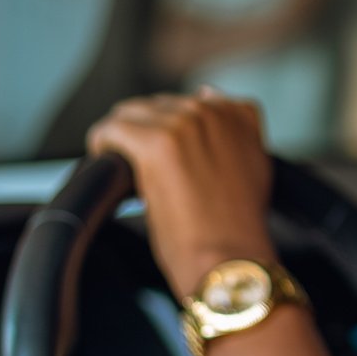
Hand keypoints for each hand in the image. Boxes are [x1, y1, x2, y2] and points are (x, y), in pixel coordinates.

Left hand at [85, 89, 276, 297]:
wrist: (232, 259)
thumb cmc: (239, 228)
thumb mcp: (253, 170)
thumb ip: (235, 133)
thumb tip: (209, 97)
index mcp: (239, 115)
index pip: (195, 100)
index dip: (176, 130)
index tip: (170, 156)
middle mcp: (214, 111)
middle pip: (160, 105)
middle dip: (148, 133)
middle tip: (144, 170)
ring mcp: (186, 123)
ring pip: (132, 113)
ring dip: (124, 138)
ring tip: (125, 170)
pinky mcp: (157, 142)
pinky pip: (113, 129)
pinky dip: (103, 145)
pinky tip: (107, 165)